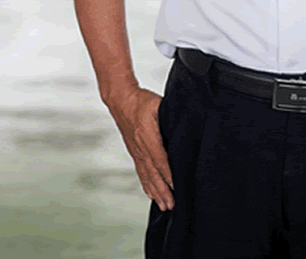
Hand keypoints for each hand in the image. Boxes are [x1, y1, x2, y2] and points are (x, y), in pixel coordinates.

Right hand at [105, 86, 172, 209]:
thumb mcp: (159, 104)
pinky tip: (151, 194)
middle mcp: (139, 146)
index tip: (177, 187)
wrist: (120, 99)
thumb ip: (171, 117)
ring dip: (155, 192)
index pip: (159, 158)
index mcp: (146, 134)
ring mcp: (135, 150)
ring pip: (146, 175)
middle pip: (152, 172)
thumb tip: (186, 125)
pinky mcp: (133, 151)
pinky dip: (146, 185)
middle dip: (163, 190)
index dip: (168, 174)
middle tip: (172, 205)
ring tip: (164, 206)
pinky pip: (140, 171)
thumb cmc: (141, 100)